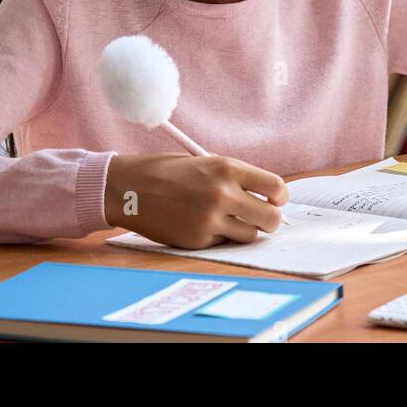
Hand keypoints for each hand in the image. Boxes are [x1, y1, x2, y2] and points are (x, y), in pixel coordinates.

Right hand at [104, 153, 288, 248]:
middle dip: (269, 219)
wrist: (128, 187)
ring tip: (229, 220)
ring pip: (250, 235)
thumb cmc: (167, 172)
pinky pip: (223, 243)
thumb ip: (234, 178)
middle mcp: (223, 194)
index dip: (279, 197)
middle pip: (271, 218)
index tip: (274, 199)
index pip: (276, 188)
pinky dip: (219, 237)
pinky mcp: (197, 240)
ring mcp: (210, 220)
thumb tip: (265, 196)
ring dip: (244, 230)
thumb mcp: (205, 162)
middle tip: (260, 217)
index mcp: (228, 169)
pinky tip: (203, 224)